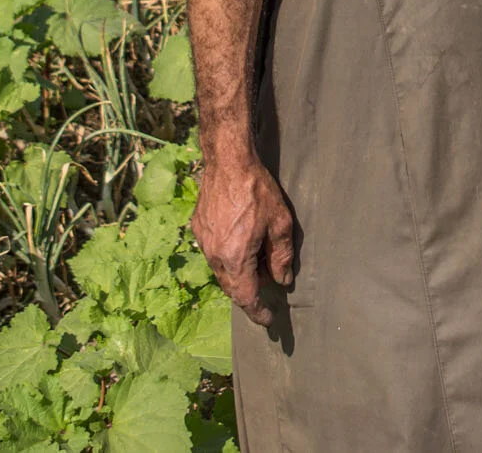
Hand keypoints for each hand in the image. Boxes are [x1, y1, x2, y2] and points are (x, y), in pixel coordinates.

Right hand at [192, 154, 296, 327]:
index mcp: (235, 258)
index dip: (257, 313)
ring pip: (221, 271)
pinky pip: (213, 253)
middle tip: (269, 281)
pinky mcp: (198, 229)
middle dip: (250, 292)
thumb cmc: (257, 191)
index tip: (269, 320)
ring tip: (258, 258)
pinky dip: (228, 257)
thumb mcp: (279, 224)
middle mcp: (215, 255)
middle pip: (232, 287)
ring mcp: (203, 242)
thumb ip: (281, 256)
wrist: (228, 161)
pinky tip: (242, 242)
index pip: (246, 298)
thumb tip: (283, 280)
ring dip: (239, 273)